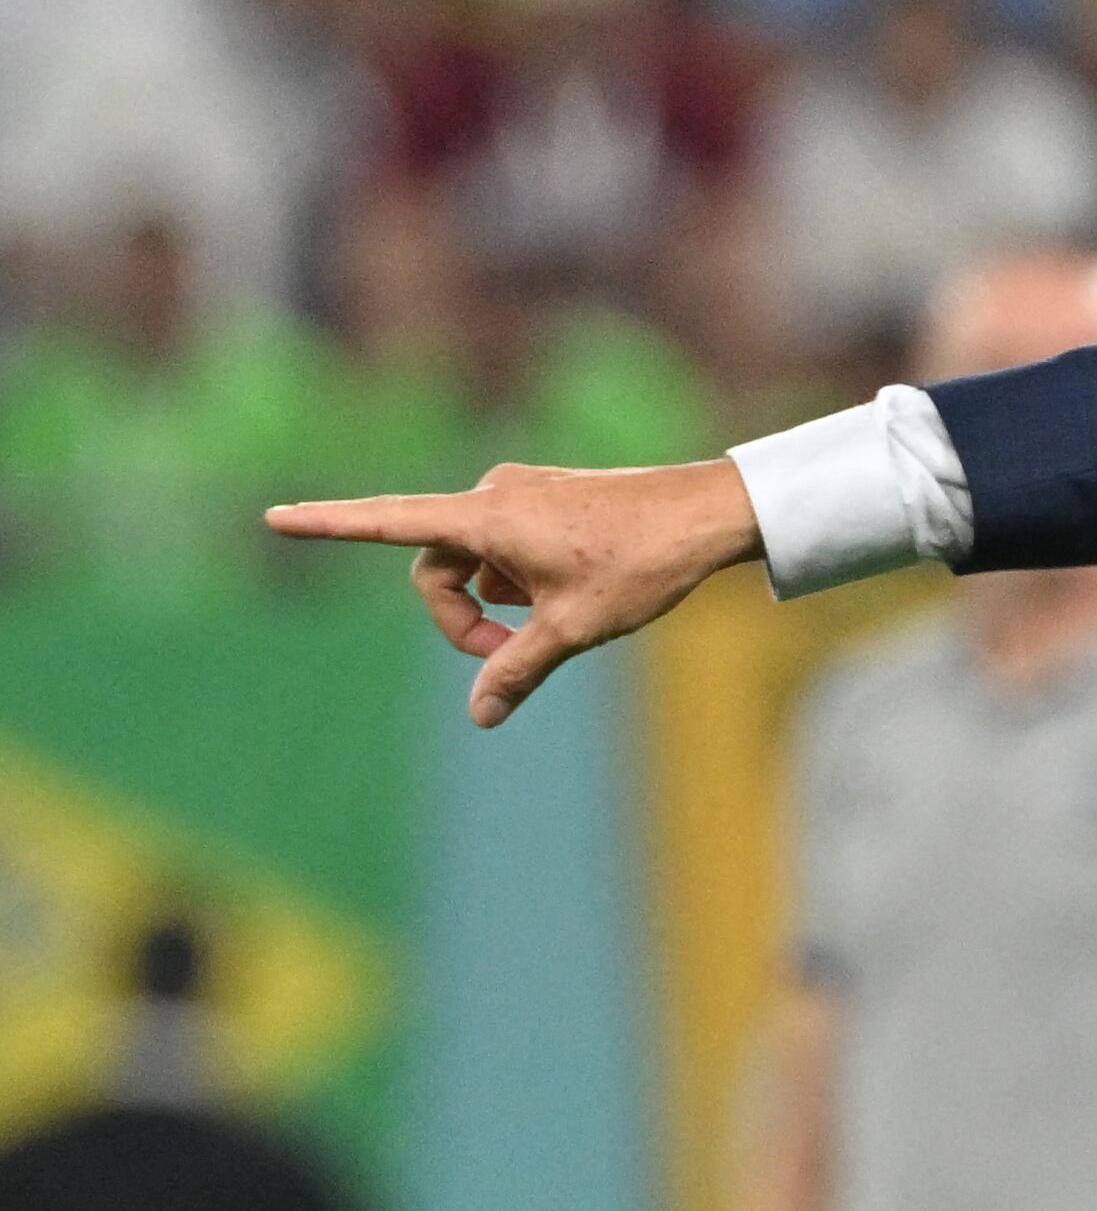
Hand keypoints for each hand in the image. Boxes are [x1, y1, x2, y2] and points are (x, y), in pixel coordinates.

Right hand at [268, 459, 762, 728]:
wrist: (710, 514)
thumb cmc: (643, 564)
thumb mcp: (573, 628)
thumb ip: (517, 671)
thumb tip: (480, 716)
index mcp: (486, 517)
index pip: (387, 522)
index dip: (328, 525)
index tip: (274, 518)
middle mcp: (493, 495)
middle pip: (437, 569)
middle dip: (461, 620)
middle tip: (509, 656)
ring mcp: (519, 494)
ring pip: (477, 565)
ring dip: (499, 603)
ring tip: (560, 615)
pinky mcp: (544, 500)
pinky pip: (508, 550)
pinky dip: (522, 582)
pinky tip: (574, 591)